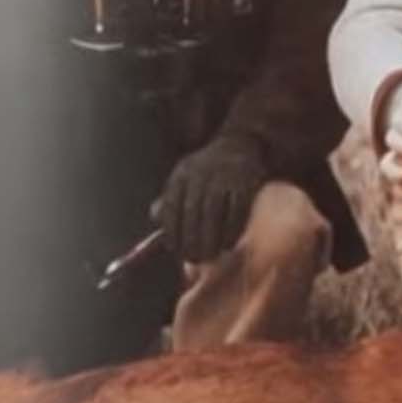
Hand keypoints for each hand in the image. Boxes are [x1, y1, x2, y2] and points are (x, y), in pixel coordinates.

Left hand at [159, 134, 267, 262]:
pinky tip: (228, 244)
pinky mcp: (246, 182)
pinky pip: (237, 211)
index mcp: (183, 172)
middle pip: (192, 211)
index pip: (171, 204)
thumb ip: (170, 198)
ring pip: (213, 212)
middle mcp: (201, 172)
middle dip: (191, 239)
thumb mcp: (186, 177)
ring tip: (209, 255)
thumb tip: (155, 219)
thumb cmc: (209, 170)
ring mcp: (224, 176)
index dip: (171, 230)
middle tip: (193, 258)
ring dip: (210, 238)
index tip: (174, 249)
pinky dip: (232, 230)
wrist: (242, 144)